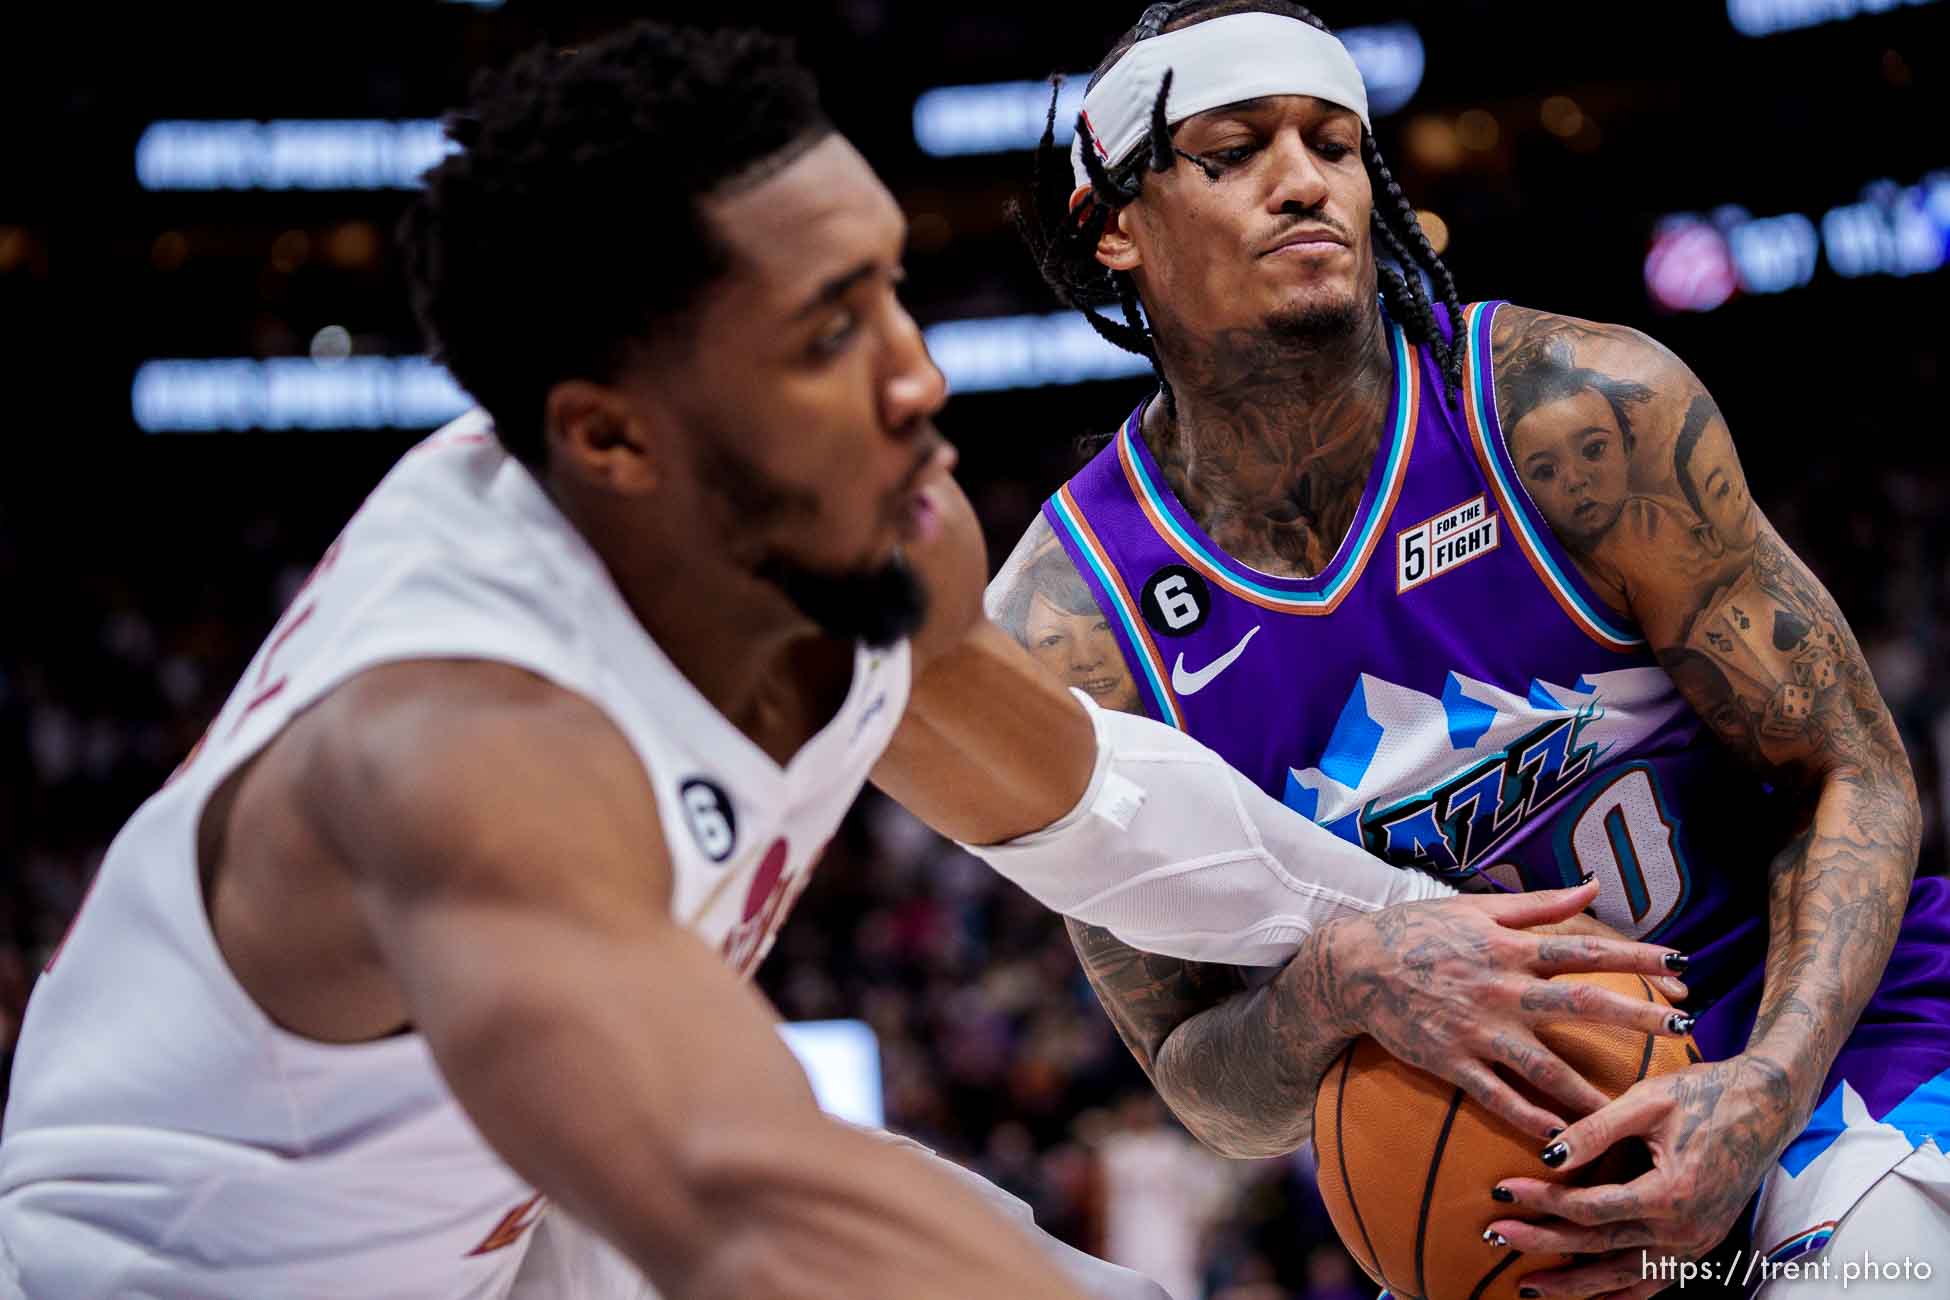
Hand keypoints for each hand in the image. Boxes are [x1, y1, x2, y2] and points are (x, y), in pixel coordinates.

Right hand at [1314, 880, 1692, 1140]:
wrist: (1354, 967)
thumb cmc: (1417, 931)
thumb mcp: (1477, 907)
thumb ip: (1540, 904)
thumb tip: (1594, 885)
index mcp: (1509, 947)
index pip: (1585, 949)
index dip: (1637, 956)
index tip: (1682, 965)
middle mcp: (1500, 987)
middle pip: (1579, 1002)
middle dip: (1636, 1015)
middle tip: (1684, 1028)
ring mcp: (1476, 1028)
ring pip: (1543, 1063)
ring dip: (1590, 1087)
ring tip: (1633, 1108)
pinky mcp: (1451, 1061)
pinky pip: (1497, 1096)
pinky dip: (1530, 1117)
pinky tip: (1562, 1138)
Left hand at [1486, 1053, 1794, 1297]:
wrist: (1767, 1106)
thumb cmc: (1706, 1093)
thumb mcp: (1647, 1101)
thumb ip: (1595, 1130)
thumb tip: (1546, 1154)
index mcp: (1672, 1193)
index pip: (1590, 1209)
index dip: (1541, 1202)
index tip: (1500, 1191)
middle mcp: (1686, 1230)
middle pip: (1599, 1247)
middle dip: (1541, 1243)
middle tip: (1493, 1235)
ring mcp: (1696, 1244)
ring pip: (1625, 1278)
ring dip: (1575, 1286)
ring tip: (1529, 1286)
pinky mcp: (1702, 1245)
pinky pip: (1655, 1282)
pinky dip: (1619, 1294)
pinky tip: (1589, 1297)